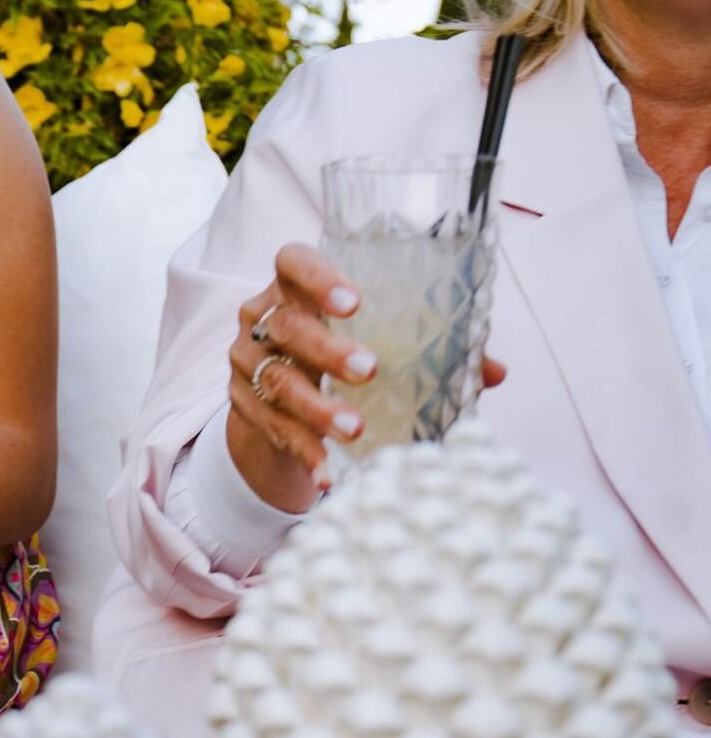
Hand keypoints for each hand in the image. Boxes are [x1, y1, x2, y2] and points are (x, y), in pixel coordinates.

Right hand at [229, 243, 506, 502]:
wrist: (275, 389)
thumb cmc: (337, 347)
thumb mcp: (375, 337)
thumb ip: (431, 348)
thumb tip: (495, 372)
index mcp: (292, 286)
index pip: (292, 262)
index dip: (317, 277)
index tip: (354, 303)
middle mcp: (261, 318)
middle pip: (285, 327)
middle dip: (326, 349)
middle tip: (370, 370)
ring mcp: (246, 363)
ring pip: (276, 382)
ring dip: (317, 409)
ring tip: (355, 429)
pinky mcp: (243, 406)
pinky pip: (273, 429)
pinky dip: (305, 452)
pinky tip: (328, 475)